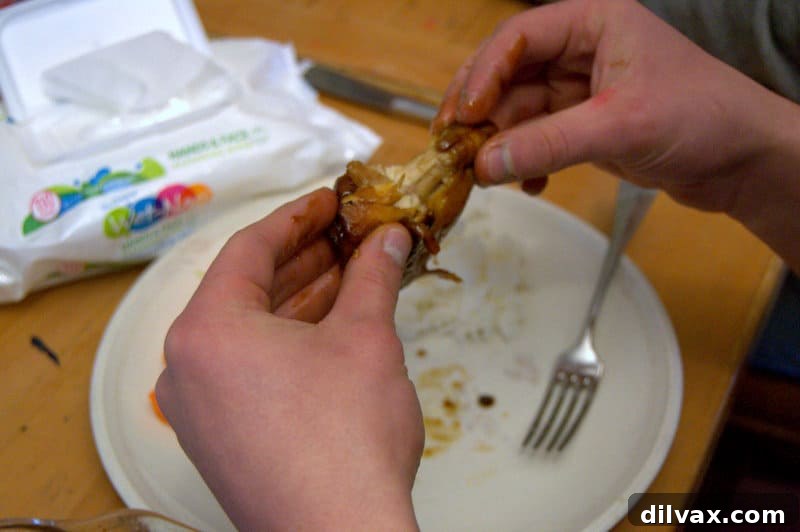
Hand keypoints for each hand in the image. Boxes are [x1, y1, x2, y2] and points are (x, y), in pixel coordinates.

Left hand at [155, 188, 422, 530]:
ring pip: (250, 332)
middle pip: (248, 290)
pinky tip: (332, 327)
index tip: (329, 202)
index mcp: (206, 330)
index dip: (297, 218)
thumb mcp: (366, 338)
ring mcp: (199, 408)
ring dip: (301, 301)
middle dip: (304, 260)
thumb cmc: (345, 442)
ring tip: (350, 275)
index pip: (249, 249)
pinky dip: (289, 342)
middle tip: (348, 237)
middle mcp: (188, 366)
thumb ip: (374, 277)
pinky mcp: (220, 439)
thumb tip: (388, 241)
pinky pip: (250, 369)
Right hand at [434, 0, 799, 213]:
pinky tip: (527, 184)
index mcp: (594, 23)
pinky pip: (538, 138)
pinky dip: (526, 161)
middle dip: (482, 112)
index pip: (520, 37)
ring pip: (520, 111)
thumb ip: (549, 143)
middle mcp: (583, 50)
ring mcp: (582, 89)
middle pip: (510, 74)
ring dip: (501, 144)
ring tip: (484, 175)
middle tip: (452, 146)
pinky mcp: (584, 125)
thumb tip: (485, 164)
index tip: (463, 115)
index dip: (484, 73)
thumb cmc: (702, 119)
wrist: (743, 162)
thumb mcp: (620, 127)